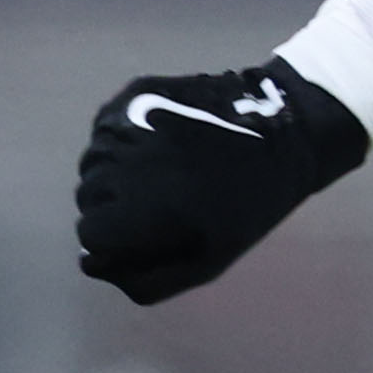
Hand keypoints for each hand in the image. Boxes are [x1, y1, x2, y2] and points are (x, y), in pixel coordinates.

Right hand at [75, 59, 370, 304]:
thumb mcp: (208, 261)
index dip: (115, 238)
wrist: (284, 128)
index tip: (146, 232)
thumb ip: (146, 278)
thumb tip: (92, 266)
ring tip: (163, 172)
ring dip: (117, 174)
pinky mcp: (131, 94)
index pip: (89, 233)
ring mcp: (123, 123)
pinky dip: (124, 143)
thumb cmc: (250, 203)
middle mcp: (119, 162)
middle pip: (88, 197)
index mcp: (136, 206)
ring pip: (94, 162)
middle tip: (161, 202)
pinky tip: (163, 144)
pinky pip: (108, 131)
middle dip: (115, 207)